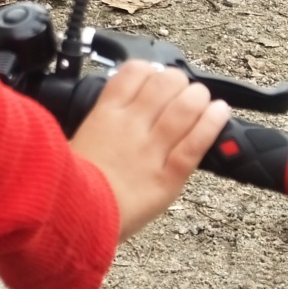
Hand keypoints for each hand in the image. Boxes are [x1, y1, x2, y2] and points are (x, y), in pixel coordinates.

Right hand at [69, 61, 230, 241]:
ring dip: (198, 97)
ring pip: (184, 109)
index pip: (133, 72)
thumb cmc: (68, 185)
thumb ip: (97, 123)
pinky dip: (211, 123)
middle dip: (177, 81)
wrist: (73, 219)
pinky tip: (219, 112)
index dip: (149, 69)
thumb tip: (113, 112)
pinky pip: (195, 143)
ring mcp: (151, 150)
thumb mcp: (75, 140)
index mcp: (104, 114)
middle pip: (163, 84)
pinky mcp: (168, 177)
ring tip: (201, 97)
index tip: (154, 76)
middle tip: (181, 88)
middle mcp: (130, 125)